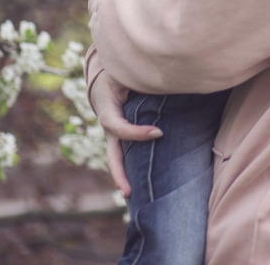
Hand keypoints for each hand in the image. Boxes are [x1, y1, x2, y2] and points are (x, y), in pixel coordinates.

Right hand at [90, 70, 161, 196]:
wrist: (104, 76)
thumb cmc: (118, 71)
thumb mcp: (124, 71)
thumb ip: (140, 76)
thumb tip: (165, 78)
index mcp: (107, 108)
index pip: (118, 127)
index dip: (136, 133)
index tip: (159, 133)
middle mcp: (108, 124)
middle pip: (111, 154)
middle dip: (119, 174)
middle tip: (127, 193)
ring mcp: (112, 133)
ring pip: (116, 159)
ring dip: (124, 177)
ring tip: (133, 198)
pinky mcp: (119, 136)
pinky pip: (124, 153)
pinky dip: (131, 167)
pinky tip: (142, 182)